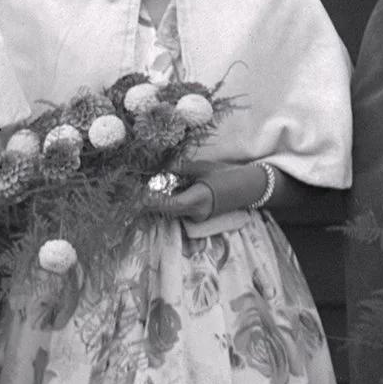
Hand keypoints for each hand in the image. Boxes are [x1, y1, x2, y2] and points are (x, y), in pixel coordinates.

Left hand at [147, 158, 267, 220]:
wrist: (249, 189)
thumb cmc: (227, 175)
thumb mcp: (203, 168)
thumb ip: (181, 169)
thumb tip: (161, 167)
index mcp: (198, 199)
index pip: (170, 204)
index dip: (152, 201)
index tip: (136, 196)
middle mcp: (197, 212)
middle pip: (167, 210)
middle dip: (151, 202)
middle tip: (133, 192)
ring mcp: (198, 216)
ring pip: (172, 211)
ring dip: (159, 203)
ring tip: (142, 192)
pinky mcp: (199, 216)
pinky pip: (179, 211)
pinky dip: (168, 203)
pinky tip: (159, 194)